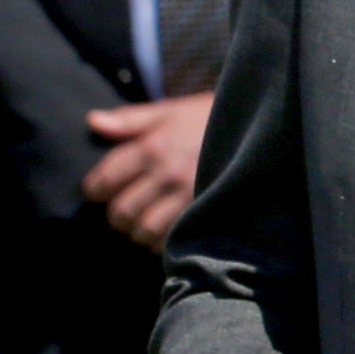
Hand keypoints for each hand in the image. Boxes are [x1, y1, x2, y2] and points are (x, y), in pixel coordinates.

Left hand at [80, 93, 212, 247]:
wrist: (262, 130)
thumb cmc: (210, 119)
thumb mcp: (171, 112)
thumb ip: (130, 119)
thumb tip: (92, 121)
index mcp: (152, 147)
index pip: (106, 179)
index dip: (95, 190)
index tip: (99, 192)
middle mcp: (167, 173)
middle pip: (122, 210)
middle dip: (116, 216)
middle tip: (122, 213)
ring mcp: (189, 195)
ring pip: (145, 229)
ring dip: (139, 232)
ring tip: (142, 226)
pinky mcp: (208, 210)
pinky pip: (174, 239)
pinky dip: (164, 241)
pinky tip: (167, 232)